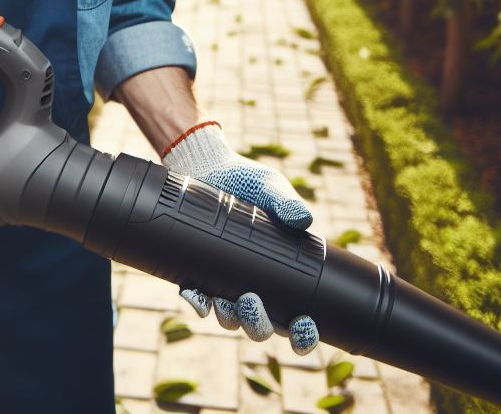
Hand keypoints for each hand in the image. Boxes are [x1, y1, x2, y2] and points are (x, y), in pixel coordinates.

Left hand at [161, 121, 319, 354]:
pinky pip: (197, 298)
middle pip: (261, 326)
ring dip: (230, 317)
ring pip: (230, 318)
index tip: (304, 326)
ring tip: (230, 300)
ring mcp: (225, 281)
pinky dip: (197, 302)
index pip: (297, 317)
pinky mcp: (197, 271)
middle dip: (259, 325)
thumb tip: (302, 219)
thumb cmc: (250, 183)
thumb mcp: (273, 190)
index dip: (302, 333)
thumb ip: (288, 203)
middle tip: (253, 301)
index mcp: (282, 275)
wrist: (210, 166)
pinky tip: (196, 296)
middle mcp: (254, 285)